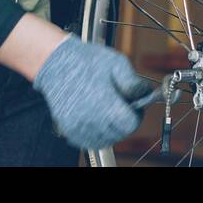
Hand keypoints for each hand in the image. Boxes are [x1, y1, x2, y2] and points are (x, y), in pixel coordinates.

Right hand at [31, 35, 153, 150]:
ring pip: (106, 139)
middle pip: (119, 133)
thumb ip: (134, 83)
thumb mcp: (117, 63)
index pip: (130, 124)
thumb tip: (146, 96)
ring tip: (107, 108)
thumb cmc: (87, 61)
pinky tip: (97, 116)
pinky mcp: (69, 130)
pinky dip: (98, 132)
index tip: (134, 105)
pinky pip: (90, 141)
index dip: (136, 115)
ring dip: (112, 128)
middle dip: (124, 120)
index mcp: (103, 102)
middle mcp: (89, 119)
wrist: (56, 63)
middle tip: (120, 104)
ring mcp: (77, 127)